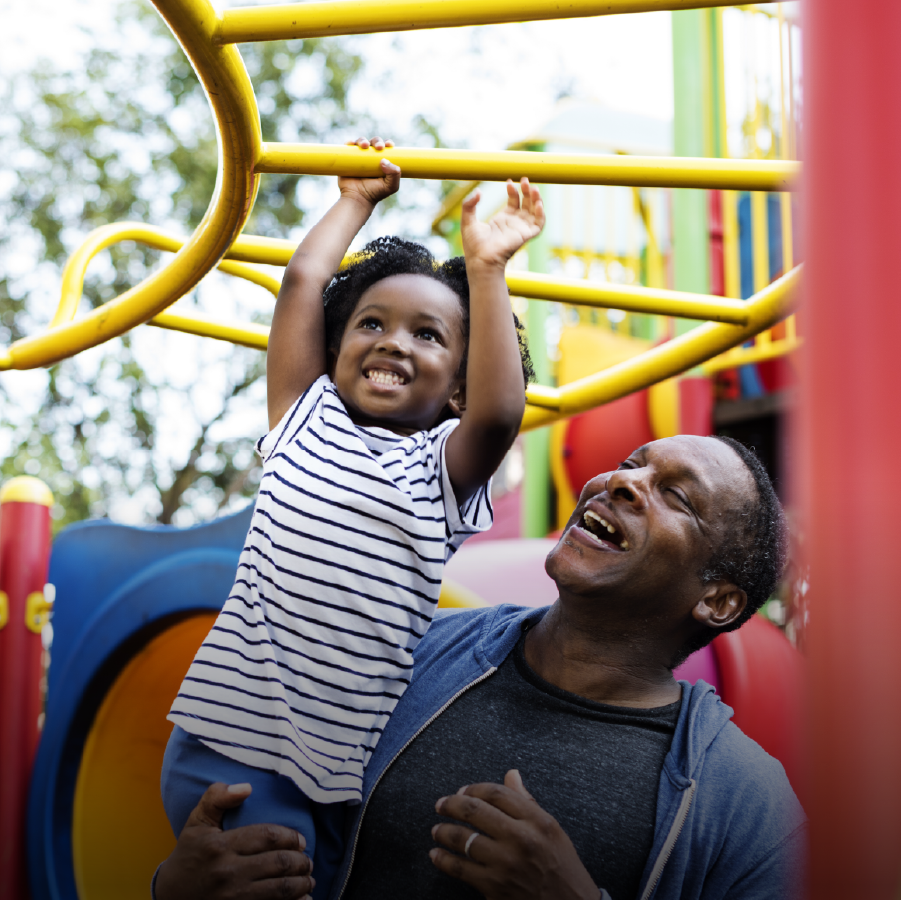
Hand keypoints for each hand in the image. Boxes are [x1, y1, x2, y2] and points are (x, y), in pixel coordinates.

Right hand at [154, 783, 314, 899]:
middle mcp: (228, 872)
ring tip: (308, 880)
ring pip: (279, 889)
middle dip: (301, 862)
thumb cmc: (188, 855)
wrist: (170, 897)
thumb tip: (247, 787)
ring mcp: (232, 897)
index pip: (267, 836)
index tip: (301, 840)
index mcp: (220, 846)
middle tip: (308, 861)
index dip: (290, 837)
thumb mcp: (197, 822)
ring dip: (301, 885)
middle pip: (278, 863)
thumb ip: (217, 798)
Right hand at [339, 136, 399, 205]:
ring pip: (361, 142)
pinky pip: (347, 147)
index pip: (386, 148)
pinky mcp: (347, 159)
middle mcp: (370, 157)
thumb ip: (395, 174)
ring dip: (363, 140)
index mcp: (382, 160)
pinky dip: (349, 143)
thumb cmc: (375, 193)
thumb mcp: (391, 186)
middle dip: (377, 141)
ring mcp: (358, 157)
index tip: (390, 145)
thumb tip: (384, 160)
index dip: (388, 143)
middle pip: (374, 142)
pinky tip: (351, 143)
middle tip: (379, 147)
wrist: (358, 199)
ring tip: (365, 146)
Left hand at [430, 769, 599, 899]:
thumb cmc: (562, 867)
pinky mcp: (495, 887)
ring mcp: (506, 864)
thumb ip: (527, 801)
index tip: (462, 790)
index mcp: (537, 821)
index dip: (474, 788)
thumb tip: (511, 774)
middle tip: (440, 805)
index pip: (497, 793)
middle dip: (451, 804)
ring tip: (436, 830)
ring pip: (464, 839)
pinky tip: (436, 855)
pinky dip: (443, 860)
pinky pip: (460, 869)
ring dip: (444, 831)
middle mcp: (521, 838)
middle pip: (475, 810)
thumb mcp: (552, 830)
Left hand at [461, 177, 544, 270]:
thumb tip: (477, 191)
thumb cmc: (473, 245)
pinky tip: (537, 203)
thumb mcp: (468, 220)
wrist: (480, 259)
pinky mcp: (526, 235)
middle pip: (526, 203)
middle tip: (524, 179)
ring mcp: (521, 229)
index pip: (513, 201)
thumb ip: (469, 205)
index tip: (509, 181)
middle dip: (526, 191)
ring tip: (532, 187)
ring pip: (534, 211)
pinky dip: (541, 213)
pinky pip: (539, 224)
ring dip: (535, 198)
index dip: (513, 190)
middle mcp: (513, 224)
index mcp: (502, 220)